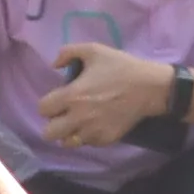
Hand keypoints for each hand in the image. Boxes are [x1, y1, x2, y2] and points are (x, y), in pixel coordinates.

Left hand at [39, 39, 172, 151]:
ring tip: (78, 124)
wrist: (151, 88)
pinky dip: (88, 136)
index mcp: (72, 96)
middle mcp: (78, 117)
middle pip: (49, 134)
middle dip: (53, 124)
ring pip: (67, 143)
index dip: (48, 104)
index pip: (43, 109)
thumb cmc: (122, 68)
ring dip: (69, 134)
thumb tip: (54, 65)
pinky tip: (96, 125)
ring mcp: (92, 131)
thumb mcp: (94, 50)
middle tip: (65, 115)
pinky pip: (87, 144)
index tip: (58, 100)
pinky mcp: (106, 139)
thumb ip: (68, 52)